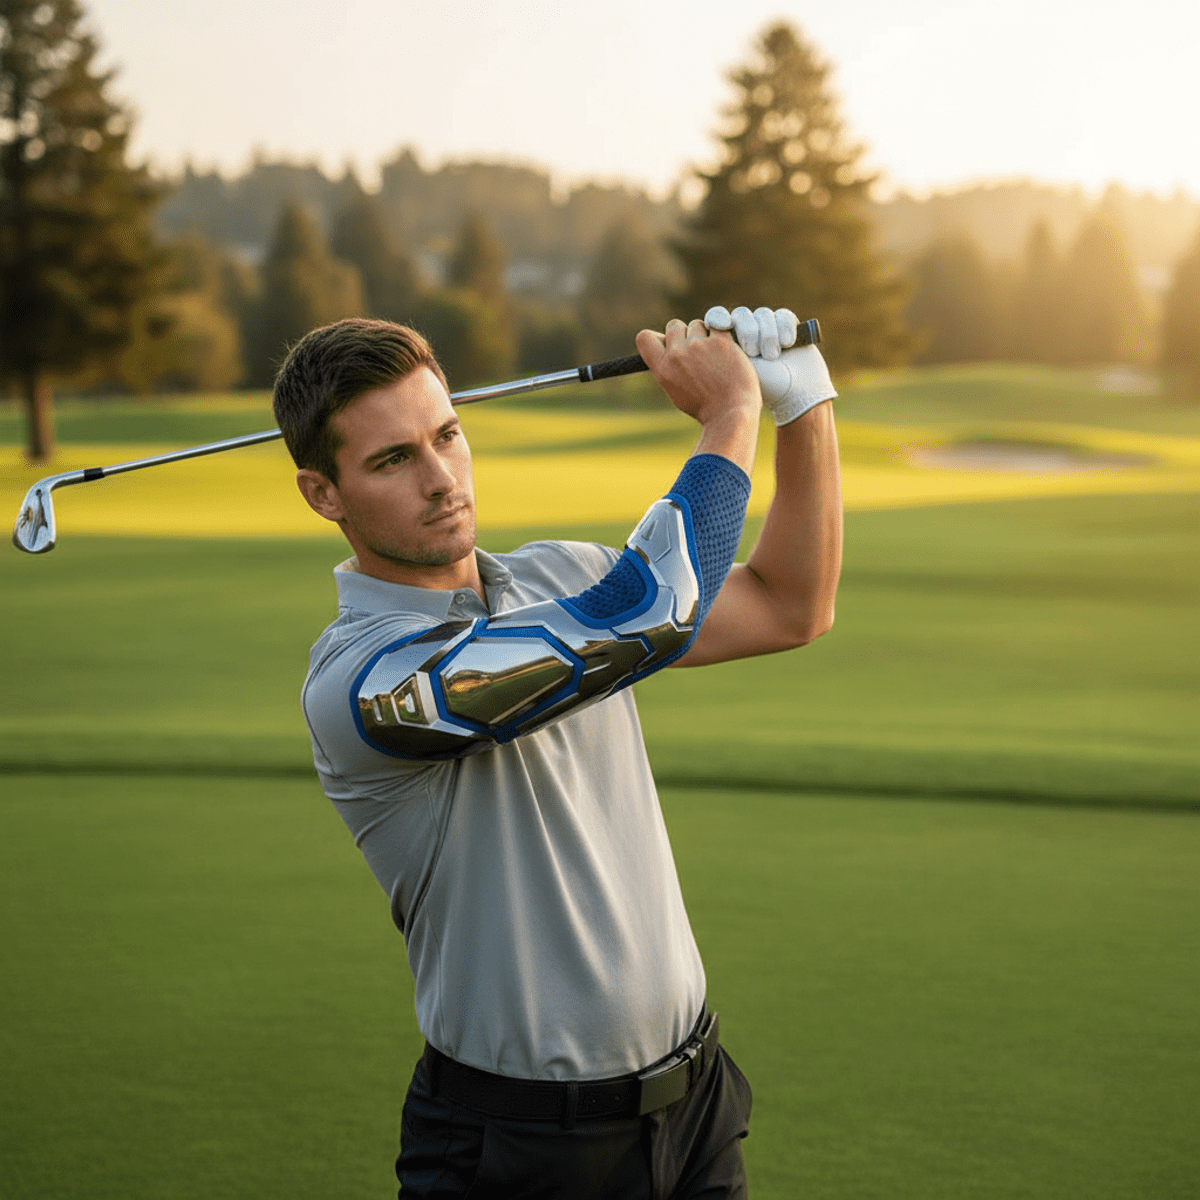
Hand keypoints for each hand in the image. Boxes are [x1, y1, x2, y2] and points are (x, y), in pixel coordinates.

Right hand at [635, 318, 759, 427]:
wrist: (731, 414)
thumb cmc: (706, 407)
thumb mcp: (676, 390)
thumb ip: (668, 366)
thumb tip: (663, 340)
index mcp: (662, 369)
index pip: (644, 337)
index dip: (659, 337)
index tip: (671, 345)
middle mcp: (676, 355)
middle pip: (674, 325)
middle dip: (686, 334)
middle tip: (699, 354)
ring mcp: (698, 346)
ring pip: (697, 324)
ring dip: (705, 335)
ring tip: (716, 358)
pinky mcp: (720, 342)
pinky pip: (718, 326)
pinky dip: (723, 337)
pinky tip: (728, 353)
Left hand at [705, 306, 836, 425]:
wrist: (791, 398)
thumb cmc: (756, 392)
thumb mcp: (728, 375)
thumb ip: (709, 358)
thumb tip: (690, 343)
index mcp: (726, 342)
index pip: (717, 317)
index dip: (718, 317)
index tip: (722, 325)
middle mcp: (746, 332)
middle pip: (741, 315)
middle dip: (748, 332)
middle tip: (753, 353)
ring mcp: (767, 328)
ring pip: (762, 314)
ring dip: (767, 333)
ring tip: (771, 356)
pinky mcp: (787, 327)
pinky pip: (783, 316)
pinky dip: (785, 327)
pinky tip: (787, 343)